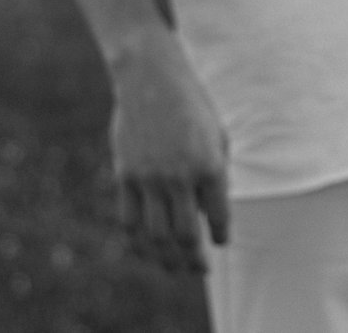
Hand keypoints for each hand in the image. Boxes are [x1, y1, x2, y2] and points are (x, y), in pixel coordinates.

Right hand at [106, 30, 231, 273]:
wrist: (150, 78)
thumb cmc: (191, 104)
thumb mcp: (216, 133)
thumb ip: (216, 171)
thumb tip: (209, 210)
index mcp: (209, 164)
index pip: (219, 217)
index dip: (221, 236)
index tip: (221, 243)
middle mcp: (179, 176)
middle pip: (186, 236)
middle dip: (194, 260)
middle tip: (199, 270)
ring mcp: (149, 178)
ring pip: (156, 236)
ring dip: (167, 259)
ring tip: (174, 268)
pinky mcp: (125, 175)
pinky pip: (129, 221)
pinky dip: (137, 243)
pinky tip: (146, 251)